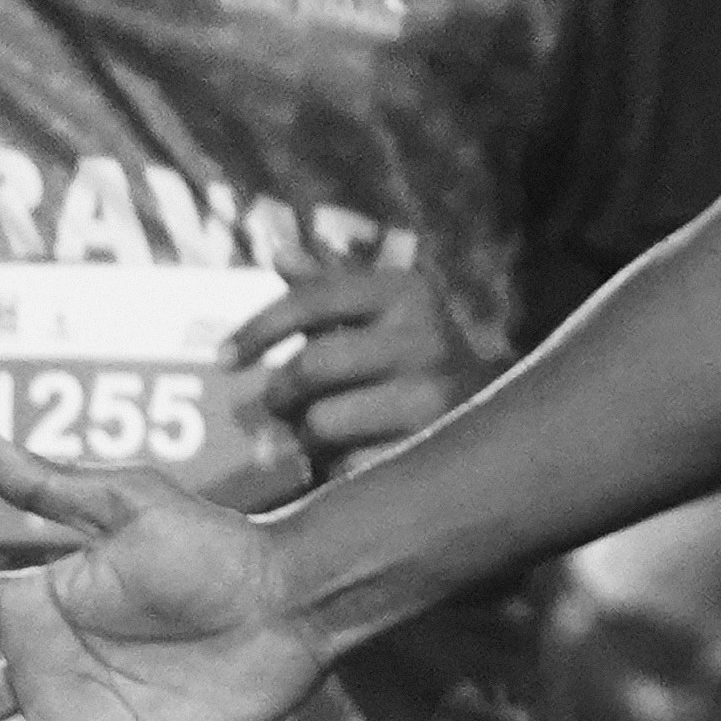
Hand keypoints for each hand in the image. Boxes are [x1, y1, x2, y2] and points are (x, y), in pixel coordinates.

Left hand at [223, 250, 471, 496]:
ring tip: (315, 437)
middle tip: (274, 407)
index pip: (312, 299)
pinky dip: (334, 471)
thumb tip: (277, 249)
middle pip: (312, 366)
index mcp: (407, 291)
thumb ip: (327, 286)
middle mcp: (426, 339)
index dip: (257, 328)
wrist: (497, 416)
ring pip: (323, 423)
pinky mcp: (428, 455)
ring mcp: (433, 400)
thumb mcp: (380, 310)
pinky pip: (345, 469)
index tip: (223, 360)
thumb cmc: (413, 356)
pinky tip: (346, 464)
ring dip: (304, 437)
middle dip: (280, 393)